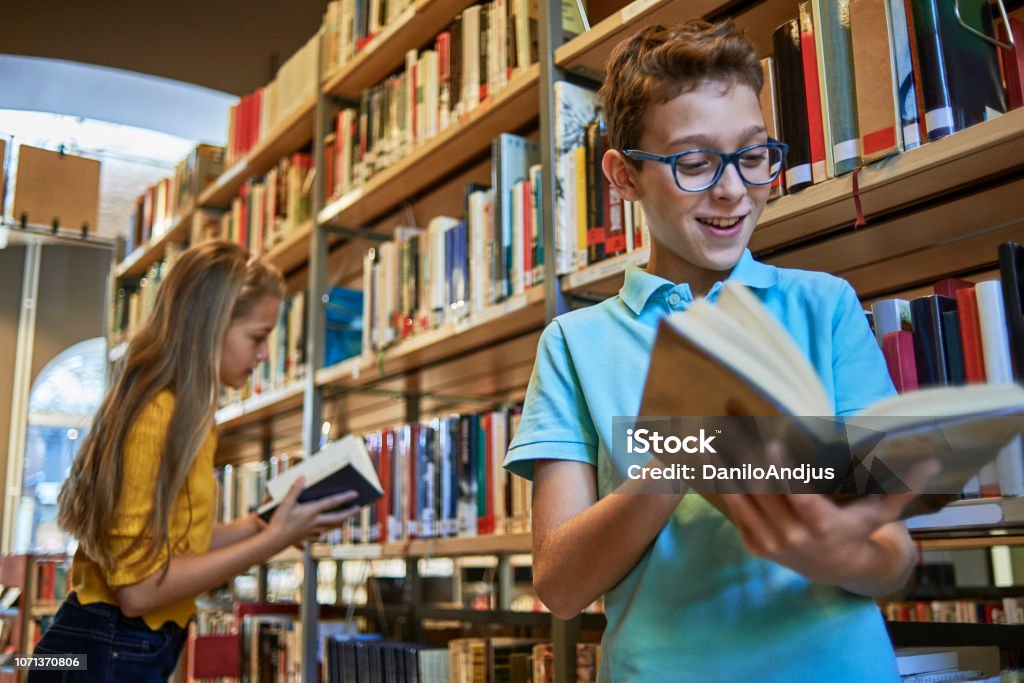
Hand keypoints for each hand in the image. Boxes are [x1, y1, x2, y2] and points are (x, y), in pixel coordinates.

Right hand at [264, 477, 359, 550]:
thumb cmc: (279, 521)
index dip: (344, 498)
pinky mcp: (304, 538)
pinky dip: (323, 535)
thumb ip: (295, 489)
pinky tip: (323, 535)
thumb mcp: (285, 502)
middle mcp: (314, 522)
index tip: (354, 494)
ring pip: (329, 528)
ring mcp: (310, 531)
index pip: (331, 503)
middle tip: (357, 510)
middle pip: (335, 518)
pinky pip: (317, 536)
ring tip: (345, 521)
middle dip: (348, 513)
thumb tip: (303, 477)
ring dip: (339, 524)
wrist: (272, 541)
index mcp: (311, 511)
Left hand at [719, 458, 938, 593]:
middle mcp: (793, 538)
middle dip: (746, 457)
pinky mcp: (753, 546)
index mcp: (823, 527)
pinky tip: (710, 461)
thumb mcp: (881, 511)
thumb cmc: (859, 530)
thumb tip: (932, 459)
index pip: (799, 496)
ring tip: (708, 437)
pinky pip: (735, 512)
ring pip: (742, 501)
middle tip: (730, 424)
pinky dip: (722, 487)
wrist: (836, 570)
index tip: (771, 440)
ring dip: (724, 469)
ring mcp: (770, 544)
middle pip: (765, 493)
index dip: (785, 470)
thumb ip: (901, 485)